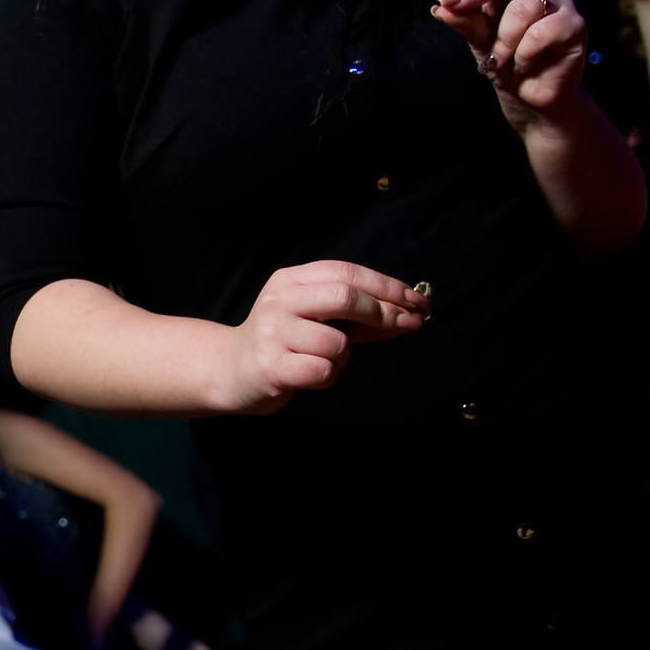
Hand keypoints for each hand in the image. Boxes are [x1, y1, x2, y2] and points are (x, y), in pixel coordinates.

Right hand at [217, 260, 425, 413]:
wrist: (230, 370)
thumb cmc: (285, 343)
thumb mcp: (317, 319)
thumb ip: (358, 316)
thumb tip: (410, 314)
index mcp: (290, 281)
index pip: (345, 272)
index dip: (387, 286)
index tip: (418, 302)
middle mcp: (278, 301)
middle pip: (343, 296)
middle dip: (383, 312)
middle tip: (410, 325)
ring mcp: (272, 333)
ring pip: (336, 342)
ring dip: (346, 357)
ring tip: (328, 361)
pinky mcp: (271, 366)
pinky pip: (323, 371)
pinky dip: (330, 376)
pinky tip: (313, 375)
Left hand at [433, 0, 591, 120]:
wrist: (530, 96)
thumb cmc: (505, 62)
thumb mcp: (479, 41)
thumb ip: (465, 22)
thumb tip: (441, 7)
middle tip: (452, 4)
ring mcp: (560, 3)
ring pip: (523, 8)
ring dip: (504, 40)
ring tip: (500, 59)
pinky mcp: (575, 25)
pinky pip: (541, 31)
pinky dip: (524, 52)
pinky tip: (523, 63)